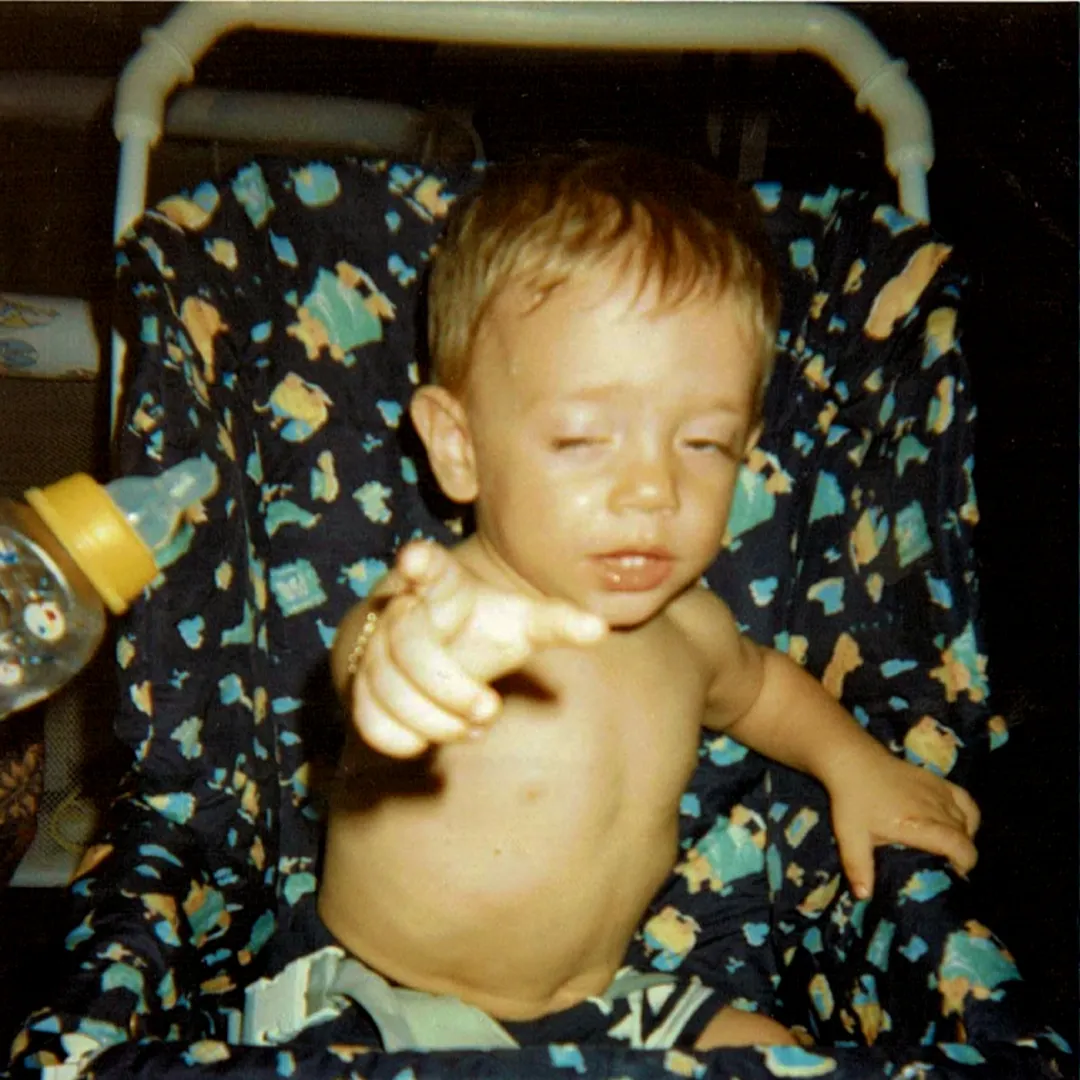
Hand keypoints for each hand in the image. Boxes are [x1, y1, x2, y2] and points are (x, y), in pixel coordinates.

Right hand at [351, 540, 607, 757]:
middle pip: (406, 644)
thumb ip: (555, 622)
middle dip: (447, 685)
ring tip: (473, 727)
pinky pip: (365, 714)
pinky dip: (397, 736)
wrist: (434, 649)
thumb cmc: (482, 628)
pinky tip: (430, 744)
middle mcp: (399, 610)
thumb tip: (598, 629)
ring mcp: (375, 647)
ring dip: (430, 717)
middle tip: (490, 709)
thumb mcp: (520, 622)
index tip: (414, 559)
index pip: (424, 564)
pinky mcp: (362, 685)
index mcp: (440, 583)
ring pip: (384, 684)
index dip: (418, 563)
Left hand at [827, 748, 979, 898]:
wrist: (852, 761)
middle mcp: (934, 808)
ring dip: (965, 835)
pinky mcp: (936, 780)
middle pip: (965, 835)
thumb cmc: (852, 800)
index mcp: (917, 825)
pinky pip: (964, 799)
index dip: (965, 862)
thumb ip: (859, 867)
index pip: (958, 845)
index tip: (955, 872)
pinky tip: (958, 822)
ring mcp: (938, 792)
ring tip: (949, 846)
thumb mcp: (851, 836)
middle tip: (946, 864)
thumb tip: (864, 896)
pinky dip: (968, 814)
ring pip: (968, 818)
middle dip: (963, 853)